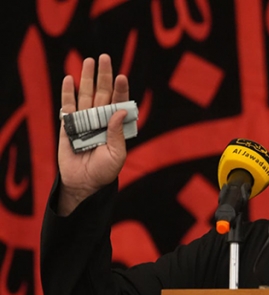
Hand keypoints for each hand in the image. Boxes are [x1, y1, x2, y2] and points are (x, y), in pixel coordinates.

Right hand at [57, 54, 129, 214]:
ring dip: (86, 78)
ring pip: (86, 95)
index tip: (122, 77)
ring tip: (89, 61)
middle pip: (102, 94)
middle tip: (105, 57)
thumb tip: (120, 111)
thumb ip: (117, 134)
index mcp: (115, 126)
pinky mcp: (69, 126)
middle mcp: (101, 120)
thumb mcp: (117, 155)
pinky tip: (69, 79)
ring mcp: (85, 121)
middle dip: (104, 76)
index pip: (119, 103)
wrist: (84, 184)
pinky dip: (67, 93)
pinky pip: (68, 107)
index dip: (120, 90)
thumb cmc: (104, 172)